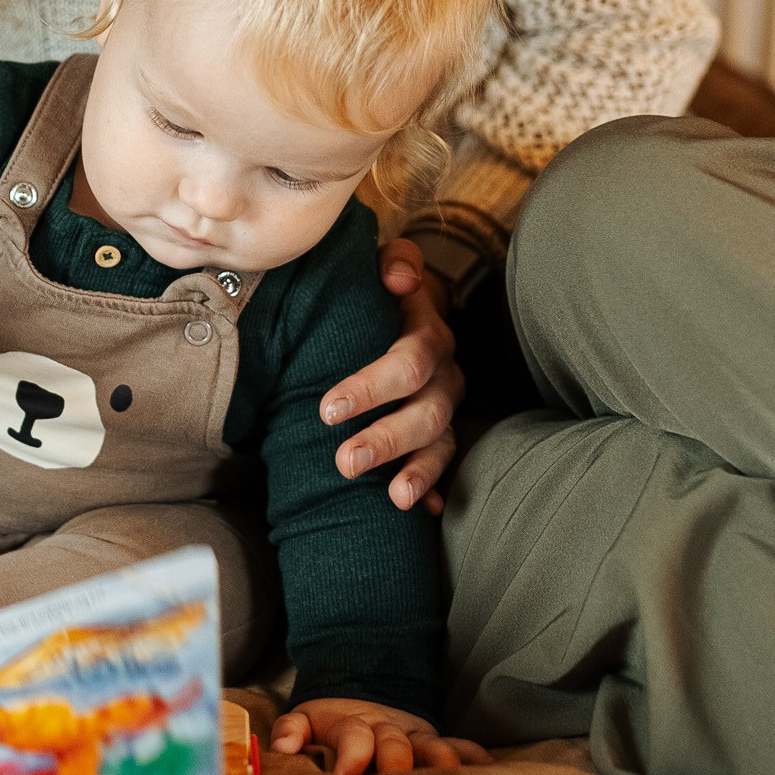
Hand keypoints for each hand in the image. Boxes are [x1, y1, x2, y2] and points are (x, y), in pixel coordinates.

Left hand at [270, 695, 489, 774]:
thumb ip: (290, 733)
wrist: (357, 700)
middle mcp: (384, 729)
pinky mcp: (433, 743)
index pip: (353, 736)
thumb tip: (282, 751)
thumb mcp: (301, 722)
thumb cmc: (325, 728)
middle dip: (396, 760)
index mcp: (349, 725)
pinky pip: (459, 746)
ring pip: (430, 744)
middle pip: (394, 741)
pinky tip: (491, 770)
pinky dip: (474, 756)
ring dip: (441, 759)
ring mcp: (412, 736)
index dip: (351, 756)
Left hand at [320, 239, 462, 512]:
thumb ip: (395, 263)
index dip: (373, 386)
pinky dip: (434, 488)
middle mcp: (444, 375)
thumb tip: (398, 276)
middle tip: (345, 461)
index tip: (328, 409)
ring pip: (440, 443)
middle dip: (388, 439)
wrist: (405, 308)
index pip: (411, 361)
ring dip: (417, 471)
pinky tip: (425, 512)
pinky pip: (445, 466)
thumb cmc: (379, 291)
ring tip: (392, 497)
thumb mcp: (386, 266)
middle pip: (428, 412)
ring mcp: (445, 407)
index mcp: (428, 335)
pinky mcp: (439, 434)